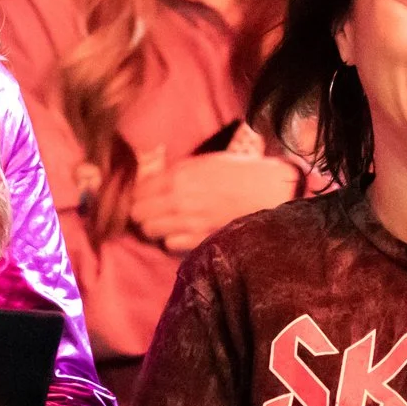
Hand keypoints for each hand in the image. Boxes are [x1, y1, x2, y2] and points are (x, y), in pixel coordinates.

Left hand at [127, 150, 297, 251]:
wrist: (270, 191)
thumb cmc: (239, 172)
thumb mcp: (204, 161)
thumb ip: (175, 171)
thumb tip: (150, 181)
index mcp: (179, 175)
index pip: (137, 191)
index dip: (136, 195)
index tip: (142, 197)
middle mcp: (179, 199)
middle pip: (138, 213)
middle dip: (141, 212)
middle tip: (151, 211)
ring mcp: (189, 221)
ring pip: (150, 231)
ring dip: (154, 227)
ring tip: (165, 223)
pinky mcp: (200, 239)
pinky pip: (169, 244)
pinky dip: (170, 240)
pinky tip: (181, 233)